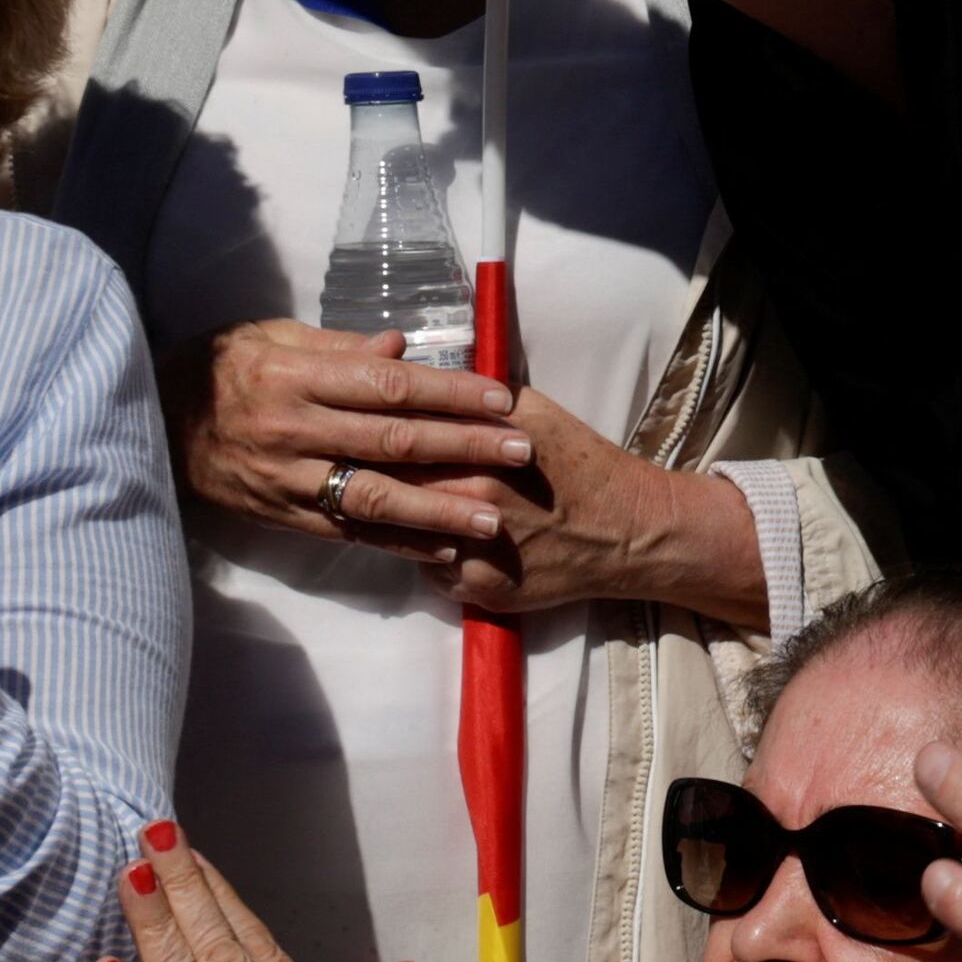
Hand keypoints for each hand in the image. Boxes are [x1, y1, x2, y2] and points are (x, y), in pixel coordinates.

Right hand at [165, 320, 536, 552]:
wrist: (147, 421)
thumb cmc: (219, 368)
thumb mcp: (270, 337)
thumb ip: (339, 344)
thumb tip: (401, 346)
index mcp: (296, 377)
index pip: (387, 386)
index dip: (449, 393)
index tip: (502, 399)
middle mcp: (294, 429)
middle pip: (393, 440)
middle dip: (463, 447)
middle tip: (520, 453)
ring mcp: (287, 478)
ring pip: (373, 496)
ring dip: (439, 510)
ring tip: (493, 519)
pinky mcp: (281, 514)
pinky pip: (346, 530)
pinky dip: (397, 541)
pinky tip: (443, 548)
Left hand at [366, 377, 753, 617]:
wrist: (626, 530)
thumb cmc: (578, 461)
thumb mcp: (532, 408)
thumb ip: (472, 393)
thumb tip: (414, 370)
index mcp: (475, 452)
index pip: (393, 440)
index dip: (360, 433)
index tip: (343, 427)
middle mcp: (467, 503)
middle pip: (385, 489)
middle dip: (358, 476)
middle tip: (336, 464)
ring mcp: (469, 552)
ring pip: (395, 535)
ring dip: (377, 519)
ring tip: (362, 503)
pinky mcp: (476, 590)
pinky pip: (426, 571)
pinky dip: (421, 555)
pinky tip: (426, 539)